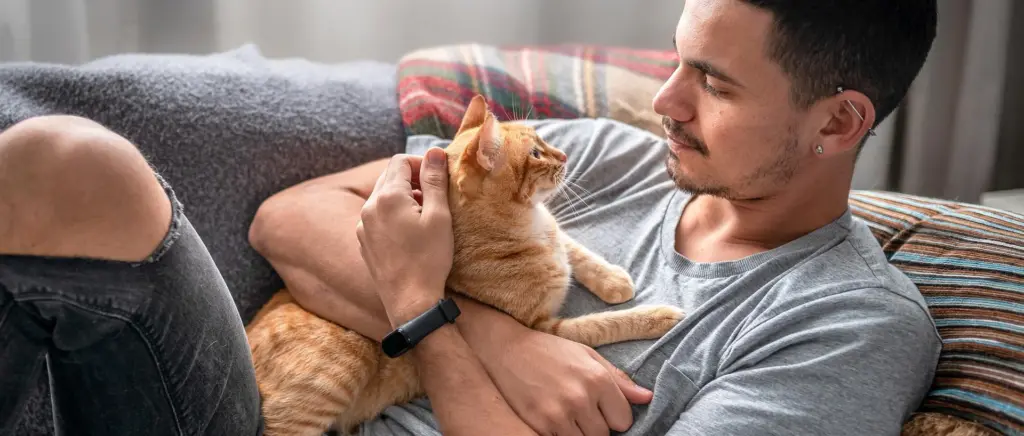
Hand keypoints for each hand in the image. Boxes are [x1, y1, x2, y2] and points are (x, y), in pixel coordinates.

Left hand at [356, 147, 452, 325]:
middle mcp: (369, 207)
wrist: (410, 301)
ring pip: (382, 197)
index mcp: (387, 196)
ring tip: (424, 216)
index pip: (400, 161)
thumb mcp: (439, 216)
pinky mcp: (363, 242)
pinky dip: (393, 215)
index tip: (439, 179)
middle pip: (389, 177)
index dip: (422, 164)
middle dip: (413, 179)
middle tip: (435, 196)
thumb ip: (435, 180)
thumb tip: (435, 151)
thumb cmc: (429, 259)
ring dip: (403, 197)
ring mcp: (362, 226)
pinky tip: (410, 233)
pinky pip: (377, 217)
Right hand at [478, 319, 653, 435]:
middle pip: (603, 435)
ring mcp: (558, 415)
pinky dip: (558, 434)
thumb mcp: (586, 355)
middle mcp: (580, 398)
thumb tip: (646, 398)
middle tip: (579, 409)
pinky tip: (551, 419)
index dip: (613, 416)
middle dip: (595, 425)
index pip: (623, 420)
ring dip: (576, 432)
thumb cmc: (548, 350)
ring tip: (564, 413)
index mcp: (597, 379)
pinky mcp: (538, 425)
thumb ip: (618, 379)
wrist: (504, 350)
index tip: (600, 407)